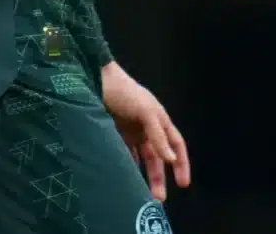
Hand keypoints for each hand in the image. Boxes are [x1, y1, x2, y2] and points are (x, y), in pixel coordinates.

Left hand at [102, 62, 188, 201]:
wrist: (93, 77)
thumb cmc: (123, 91)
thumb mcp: (145, 111)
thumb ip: (157, 135)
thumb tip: (170, 159)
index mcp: (159, 120)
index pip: (176, 145)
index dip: (181, 164)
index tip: (183, 184)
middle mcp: (146, 127)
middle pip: (157, 156)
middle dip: (158, 177)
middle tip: (157, 198)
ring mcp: (129, 130)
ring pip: (139, 157)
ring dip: (140, 174)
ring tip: (139, 193)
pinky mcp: (112, 131)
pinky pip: (121, 152)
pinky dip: (124, 164)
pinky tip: (122, 176)